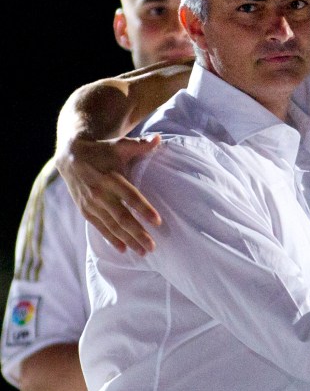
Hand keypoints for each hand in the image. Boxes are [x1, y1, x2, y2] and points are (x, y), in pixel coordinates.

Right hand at [54, 135, 161, 254]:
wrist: (70, 156)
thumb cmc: (102, 151)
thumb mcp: (120, 145)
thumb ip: (140, 145)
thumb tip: (159, 139)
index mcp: (110, 177)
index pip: (130, 196)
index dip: (144, 209)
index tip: (158, 221)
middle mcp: (100, 193)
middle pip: (122, 217)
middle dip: (138, 233)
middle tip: (153, 246)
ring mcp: (91, 203)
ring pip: (112, 226)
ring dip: (128, 240)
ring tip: (143, 251)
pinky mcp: (85, 210)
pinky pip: (99, 227)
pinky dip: (111, 239)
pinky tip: (123, 249)